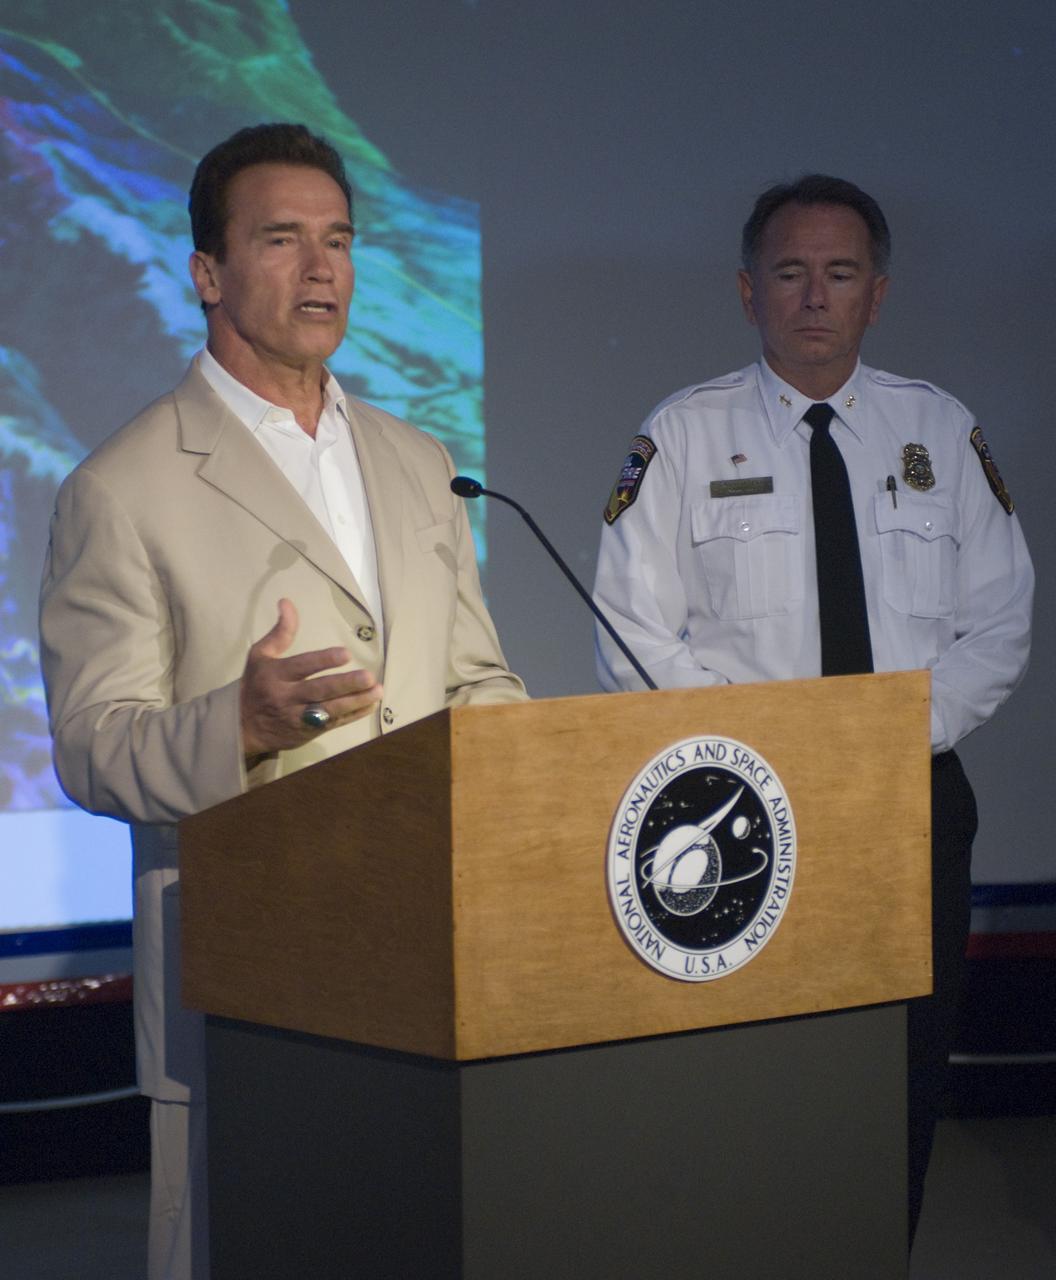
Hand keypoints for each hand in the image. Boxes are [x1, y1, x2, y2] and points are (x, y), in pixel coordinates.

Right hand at [240, 599, 382, 756]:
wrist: (243, 726)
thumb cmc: (255, 685)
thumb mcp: (260, 656)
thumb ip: (280, 632)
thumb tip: (287, 602)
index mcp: (276, 675)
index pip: (302, 666)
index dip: (323, 660)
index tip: (346, 654)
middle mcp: (287, 697)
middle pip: (319, 690)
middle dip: (345, 684)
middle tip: (368, 677)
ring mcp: (299, 717)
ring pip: (330, 710)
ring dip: (356, 701)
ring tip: (377, 691)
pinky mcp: (309, 732)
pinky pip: (334, 723)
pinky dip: (354, 715)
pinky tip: (371, 705)